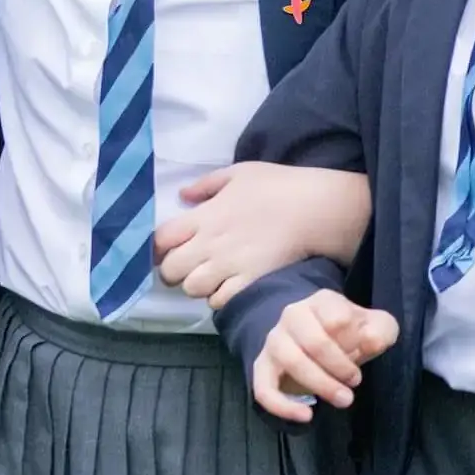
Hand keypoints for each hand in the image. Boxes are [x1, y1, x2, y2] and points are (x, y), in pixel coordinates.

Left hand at [155, 163, 370, 307]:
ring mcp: (230, 266)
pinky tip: (228, 286)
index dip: (158, 247)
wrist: (315, 209)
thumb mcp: (239, 173)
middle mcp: (211, 244)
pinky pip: (220, 301)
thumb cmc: (278, 186)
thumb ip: (207, 185)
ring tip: (209, 277)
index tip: (166, 247)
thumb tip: (182, 195)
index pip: (161, 239)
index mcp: (205, 216)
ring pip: (192, 289)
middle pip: (171, 271)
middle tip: (187, 266)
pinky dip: (219, 297)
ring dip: (197, 285)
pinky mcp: (250, 282)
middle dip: (173, 271)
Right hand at [250, 289, 397, 422]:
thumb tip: (371, 341)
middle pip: (314, 342)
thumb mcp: (374, 326)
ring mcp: (274, 341)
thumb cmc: (348, 333)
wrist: (312, 338)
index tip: (364, 353)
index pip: (338, 319)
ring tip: (344, 400)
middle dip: (340, 368)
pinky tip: (306, 416)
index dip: (355, 342)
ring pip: (291, 362)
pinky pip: (263, 388)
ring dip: (321, 385)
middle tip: (356, 382)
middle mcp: (293, 316)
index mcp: (322, 302)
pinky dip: (283, 406)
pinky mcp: (262, 366)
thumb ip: (381, 330)